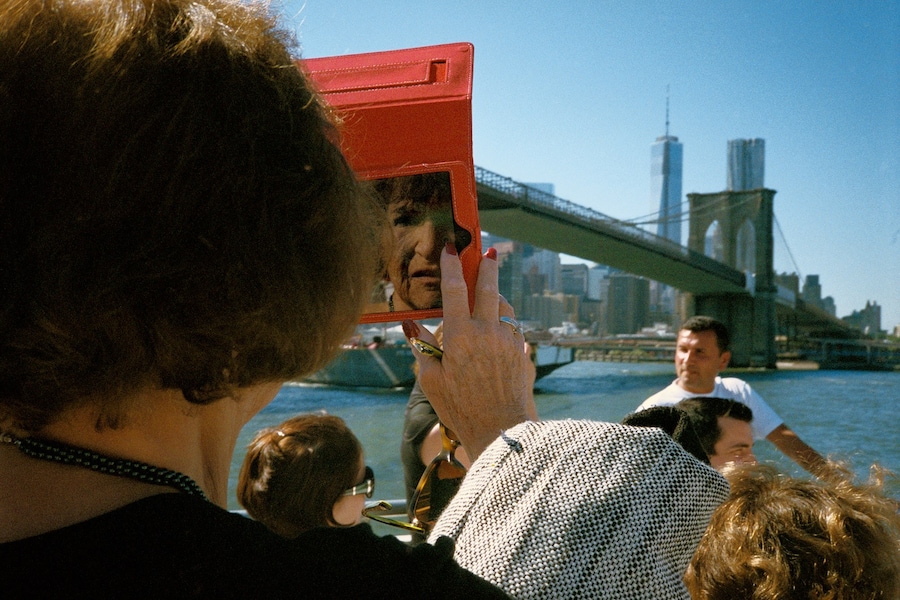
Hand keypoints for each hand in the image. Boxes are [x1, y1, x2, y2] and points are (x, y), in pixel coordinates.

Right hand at [404, 245, 534, 459]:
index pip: (455, 290)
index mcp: (461, 336)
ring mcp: (509, 342)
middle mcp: (488, 332)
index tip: (450, 249)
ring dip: (498, 295)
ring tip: (491, 294)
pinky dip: (506, 323)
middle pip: (489, 288)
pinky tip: (500, 329)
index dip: (451, 266)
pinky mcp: (523, 354)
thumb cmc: (460, 410)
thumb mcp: (431, 381)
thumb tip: (411, 325)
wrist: (502, 432)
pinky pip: (514, 329)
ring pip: (505, 307)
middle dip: (486, 266)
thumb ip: (423, 348)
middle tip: (487, 251)